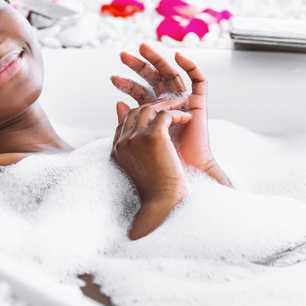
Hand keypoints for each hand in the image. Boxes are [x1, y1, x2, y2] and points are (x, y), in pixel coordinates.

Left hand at [111, 43, 230, 186]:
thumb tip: (117, 103)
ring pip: (171, 74)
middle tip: (122, 55)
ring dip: (158, 60)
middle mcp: (169, 105)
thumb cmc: (161, 161)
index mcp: (154, 113)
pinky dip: (190, 66)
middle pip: (153, 79)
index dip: (127, 84)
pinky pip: (199, 80)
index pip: (140, 92)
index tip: (112, 78)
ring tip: (143, 47)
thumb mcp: (139, 136)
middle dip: (138, 66)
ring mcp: (184, 102)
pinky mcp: (199, 103)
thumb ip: (130, 119)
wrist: (184, 172)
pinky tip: (178, 56)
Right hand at [111, 98, 190, 239]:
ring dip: (168, 104)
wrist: (164, 203)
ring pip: (150, 109)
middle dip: (154, 104)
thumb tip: (143, 135)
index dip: (141, 114)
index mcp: (117, 150)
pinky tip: (188, 118)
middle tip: (172, 102)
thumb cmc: (157, 192)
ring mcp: (136, 138)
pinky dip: (178, 113)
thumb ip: (139, 149)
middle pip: (135, 112)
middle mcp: (123, 142)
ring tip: (183, 104)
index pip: (124, 122)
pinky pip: (165, 114)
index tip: (158, 111)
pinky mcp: (153, 136)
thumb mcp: (143, 168)